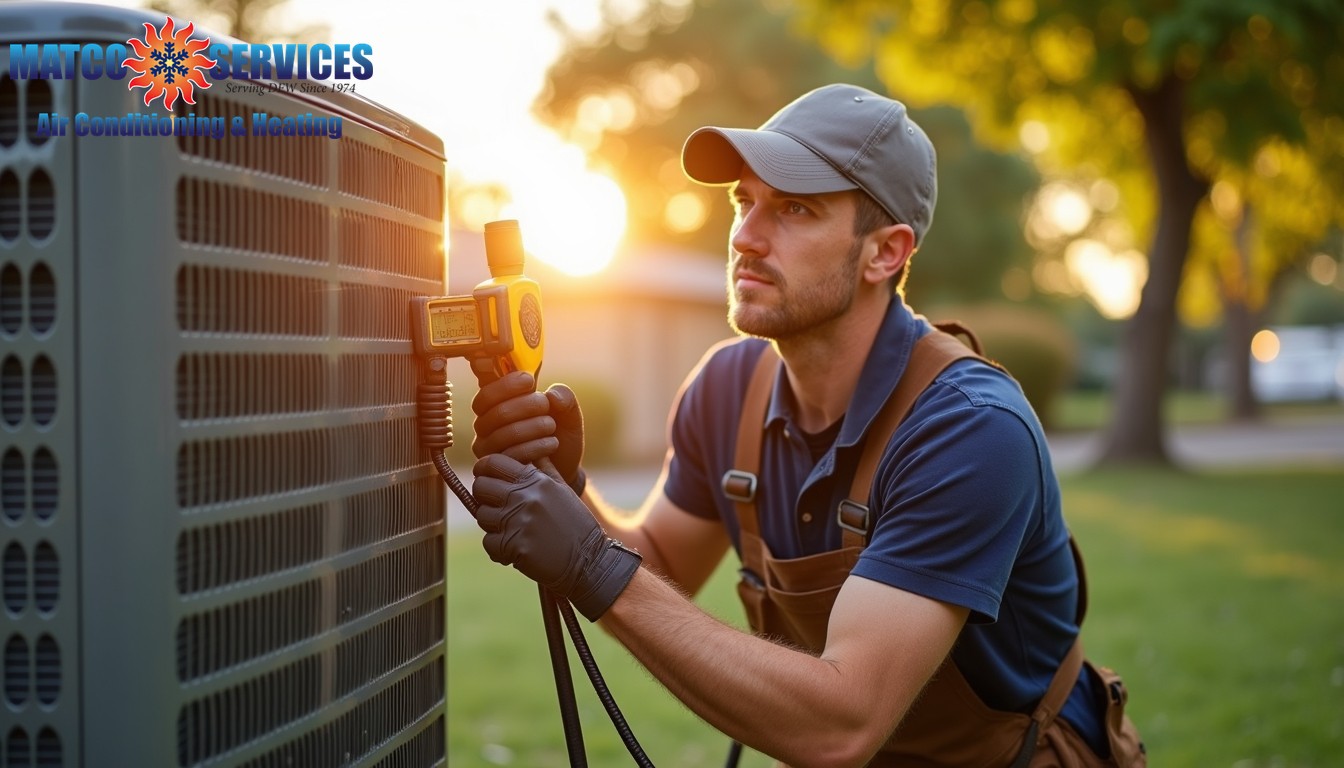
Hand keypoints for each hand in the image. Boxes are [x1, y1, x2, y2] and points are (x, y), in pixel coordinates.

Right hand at [471, 371, 586, 492]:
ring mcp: (488, 449)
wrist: (565, 467)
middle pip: (496, 412)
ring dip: (533, 426)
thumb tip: (552, 395)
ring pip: (503, 434)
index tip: (529, 381)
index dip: (505, 385)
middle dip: (526, 405)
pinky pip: (511, 455)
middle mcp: (485, 426)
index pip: (487, 392)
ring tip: (551, 426)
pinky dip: (535, 446)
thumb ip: (564, 397)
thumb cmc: (560, 434)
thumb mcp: (568, 413)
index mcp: (495, 406)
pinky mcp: (497, 469)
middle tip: (546, 406)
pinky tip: (551, 443)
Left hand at [471, 454, 639, 620]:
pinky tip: (516, 549)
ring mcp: (518, 521)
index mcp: (535, 479)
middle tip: (499, 509)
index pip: (492, 463)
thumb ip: (542, 469)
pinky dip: (498, 549)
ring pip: (482, 516)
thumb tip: (528, 452)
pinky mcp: (514, 546)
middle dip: (484, 498)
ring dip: (493, 526)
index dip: (483, 470)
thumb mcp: (562, 489)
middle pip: (480, 487)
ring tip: (513, 531)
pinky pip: (489, 543)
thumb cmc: (574, 524)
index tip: (487, 480)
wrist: (589, 560)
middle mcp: (525, 496)